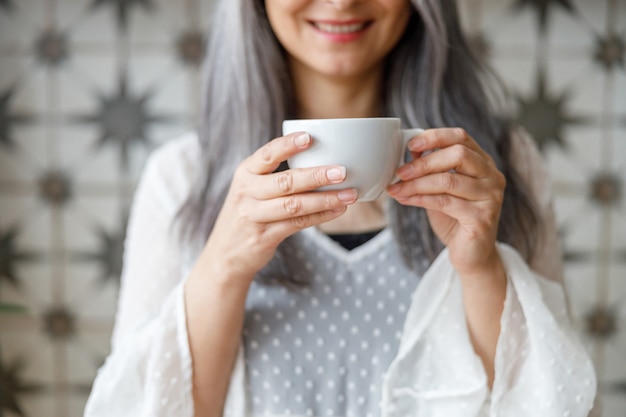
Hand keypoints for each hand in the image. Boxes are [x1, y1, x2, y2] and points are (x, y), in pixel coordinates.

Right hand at [200, 132, 357, 282]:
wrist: (225, 254)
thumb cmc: (248, 214)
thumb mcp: (251, 189)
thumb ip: (276, 175)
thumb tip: (323, 159)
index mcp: (245, 173)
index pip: (267, 154)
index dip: (288, 145)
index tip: (310, 137)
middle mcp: (246, 192)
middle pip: (286, 181)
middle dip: (316, 175)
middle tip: (343, 171)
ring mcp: (253, 216)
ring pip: (295, 205)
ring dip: (325, 199)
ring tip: (349, 194)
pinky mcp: (263, 237)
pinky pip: (297, 224)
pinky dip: (321, 216)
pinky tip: (338, 210)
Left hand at [386, 128, 505, 278]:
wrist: (471, 255)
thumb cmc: (454, 219)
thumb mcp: (441, 189)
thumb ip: (431, 170)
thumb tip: (411, 151)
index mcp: (483, 163)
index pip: (461, 138)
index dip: (435, 137)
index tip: (410, 144)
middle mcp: (492, 177)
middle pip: (458, 155)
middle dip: (424, 162)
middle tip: (400, 172)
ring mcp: (490, 197)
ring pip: (448, 180)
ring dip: (416, 184)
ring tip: (396, 189)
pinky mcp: (482, 218)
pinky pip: (445, 202)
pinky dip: (420, 199)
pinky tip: (404, 200)